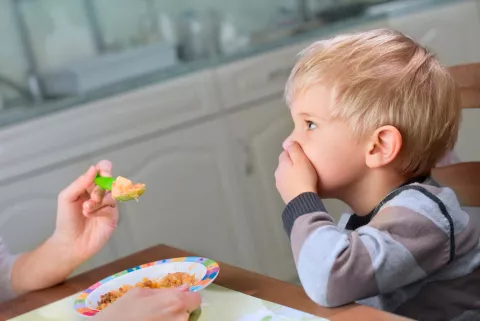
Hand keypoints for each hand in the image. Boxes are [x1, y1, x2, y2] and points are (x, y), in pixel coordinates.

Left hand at [11, 161, 118, 294]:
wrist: (70, 242)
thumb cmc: (66, 219)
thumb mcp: (67, 197)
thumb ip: (80, 183)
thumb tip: (94, 168)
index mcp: (90, 187)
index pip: (102, 172)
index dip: (104, 168)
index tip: (103, 169)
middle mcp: (101, 194)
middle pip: (109, 181)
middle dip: (101, 187)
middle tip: (92, 196)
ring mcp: (108, 206)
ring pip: (111, 195)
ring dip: (98, 200)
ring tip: (86, 209)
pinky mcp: (113, 217)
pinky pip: (111, 208)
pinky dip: (100, 210)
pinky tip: (90, 215)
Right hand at [92, 287, 201, 320]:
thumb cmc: (120, 313)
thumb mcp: (138, 293)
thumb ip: (164, 291)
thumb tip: (184, 289)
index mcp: (174, 302)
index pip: (196, 299)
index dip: (187, 298)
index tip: (177, 300)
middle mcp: (180, 319)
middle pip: (187, 313)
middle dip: (176, 311)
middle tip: (157, 312)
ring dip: (170, 320)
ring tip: (151, 320)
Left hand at [275, 141, 317, 203]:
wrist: (302, 201)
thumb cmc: (304, 179)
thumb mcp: (302, 160)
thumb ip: (294, 150)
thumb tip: (288, 142)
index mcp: (282, 164)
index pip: (285, 153)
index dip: (294, 153)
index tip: (303, 156)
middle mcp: (278, 173)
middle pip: (285, 164)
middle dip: (293, 164)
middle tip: (305, 166)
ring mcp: (279, 184)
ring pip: (286, 175)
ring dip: (292, 174)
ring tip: (304, 177)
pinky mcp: (284, 194)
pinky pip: (288, 184)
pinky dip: (293, 183)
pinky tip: (301, 186)